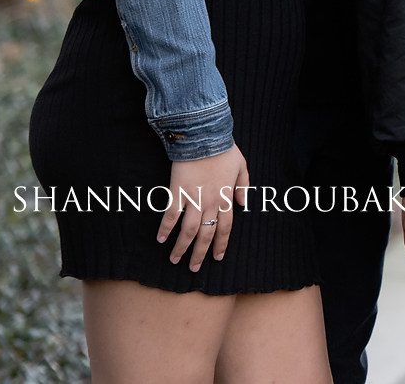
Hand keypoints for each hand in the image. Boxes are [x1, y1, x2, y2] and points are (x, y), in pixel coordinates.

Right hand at [157, 145, 248, 272]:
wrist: (204, 137)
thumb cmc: (223, 149)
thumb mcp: (242, 166)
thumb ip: (243, 186)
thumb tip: (244, 203)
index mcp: (226, 198)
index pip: (225, 228)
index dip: (221, 244)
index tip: (217, 258)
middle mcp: (210, 203)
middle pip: (206, 235)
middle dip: (200, 253)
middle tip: (193, 268)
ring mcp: (193, 199)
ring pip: (188, 231)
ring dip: (182, 247)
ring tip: (175, 260)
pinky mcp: (177, 192)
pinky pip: (171, 215)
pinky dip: (166, 229)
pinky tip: (160, 239)